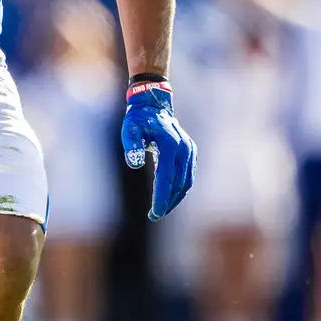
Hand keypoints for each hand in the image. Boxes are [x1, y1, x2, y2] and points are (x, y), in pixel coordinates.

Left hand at [121, 80, 195, 220]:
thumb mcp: (129, 130)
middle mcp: (183, 148)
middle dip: (168, 203)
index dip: (162, 198)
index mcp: (169, 144)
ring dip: (175, 198)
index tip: (155, 213)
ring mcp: (189, 150)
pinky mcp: (191, 152)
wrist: (154, 106)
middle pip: (179, 184)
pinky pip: (188, 176)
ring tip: (161, 210)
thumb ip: (131, 146)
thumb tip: (134, 164)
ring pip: (186, 182)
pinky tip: (170, 197)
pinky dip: (180, 189)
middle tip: (154, 215)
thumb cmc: (138, 121)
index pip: (166, 178)